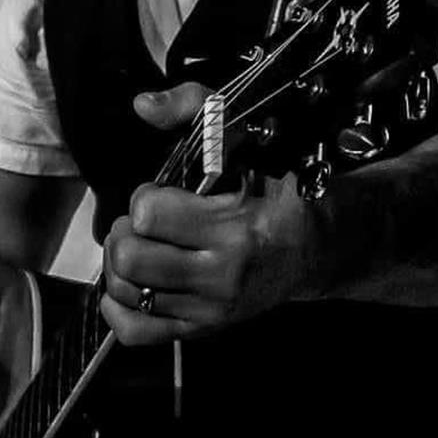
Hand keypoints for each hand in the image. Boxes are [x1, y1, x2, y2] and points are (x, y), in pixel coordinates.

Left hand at [100, 83, 318, 344]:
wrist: (318, 249)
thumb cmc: (279, 189)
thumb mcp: (249, 140)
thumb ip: (195, 109)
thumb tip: (141, 105)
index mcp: (235, 226)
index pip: (148, 213)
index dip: (146, 196)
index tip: (165, 193)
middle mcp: (221, 275)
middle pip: (131, 256)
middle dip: (127, 230)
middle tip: (145, 222)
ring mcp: (210, 310)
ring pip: (127, 292)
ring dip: (121, 265)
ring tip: (141, 247)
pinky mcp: (201, 331)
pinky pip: (135, 332)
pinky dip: (119, 308)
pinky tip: (133, 283)